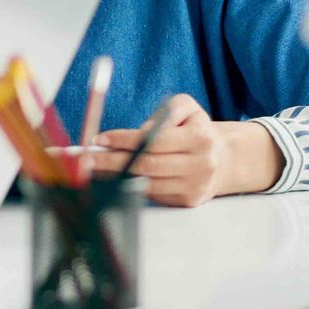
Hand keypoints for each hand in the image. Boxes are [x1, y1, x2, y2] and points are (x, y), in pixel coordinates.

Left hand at [89, 95, 280, 205]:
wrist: (221, 159)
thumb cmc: (195, 129)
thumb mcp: (186, 108)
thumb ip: (165, 112)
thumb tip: (140, 132)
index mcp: (199, 139)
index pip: (154, 141)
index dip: (124, 140)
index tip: (100, 139)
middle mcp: (200, 165)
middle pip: (147, 166)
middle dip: (112, 161)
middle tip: (87, 158)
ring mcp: (194, 186)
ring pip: (147, 183)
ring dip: (115, 176)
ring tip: (94, 168)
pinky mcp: (187, 201)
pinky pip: (153, 194)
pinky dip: (130, 186)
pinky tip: (113, 177)